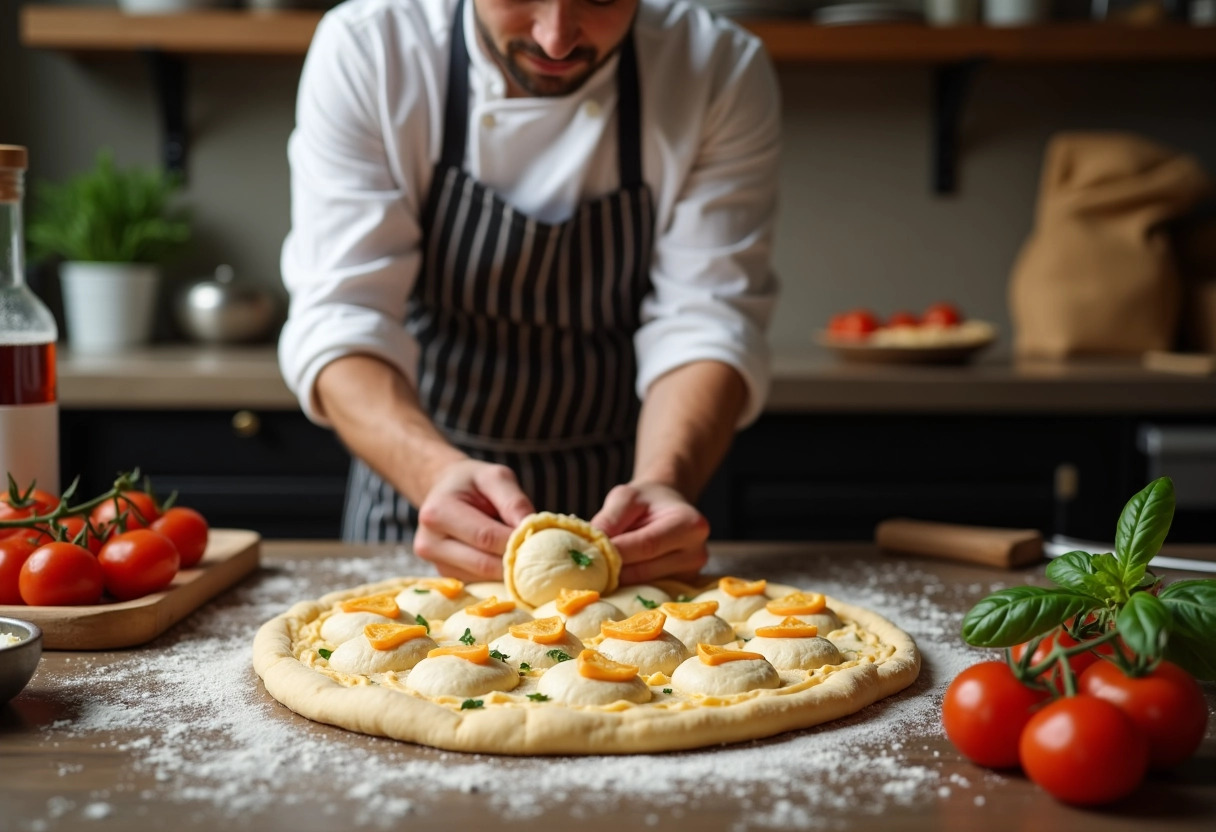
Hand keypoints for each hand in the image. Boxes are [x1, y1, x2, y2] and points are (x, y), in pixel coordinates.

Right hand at [413, 460, 534, 580]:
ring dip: (509, 570)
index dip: (516, 541)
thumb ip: (514, 501)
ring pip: (484, 578)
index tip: (543, 539)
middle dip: (516, 560)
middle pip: (484, 564)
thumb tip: (532, 529)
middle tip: (543, 554)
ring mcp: (436, 565)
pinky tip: (508, 560)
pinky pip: (481, 583)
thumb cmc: (472, 483)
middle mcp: (429, 543)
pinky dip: (500, 575)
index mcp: (437, 513)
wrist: (445, 491)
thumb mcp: (495, 477)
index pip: (486, 536)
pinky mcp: (446, 577)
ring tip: (525, 552)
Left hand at [591, 483, 708, 584]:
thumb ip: (610, 519)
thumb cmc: (647, 500)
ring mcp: (691, 574)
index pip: (647, 545)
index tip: (588, 555)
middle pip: (645, 569)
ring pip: (644, 584)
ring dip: (618, 580)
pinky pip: (649, 591)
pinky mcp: (682, 587)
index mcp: (689, 525)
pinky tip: (614, 578)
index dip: (616, 553)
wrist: (667, 508)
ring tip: (598, 570)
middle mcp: (696, 553)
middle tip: (585, 569)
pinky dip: (628, 587)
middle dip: (613, 570)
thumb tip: (592, 547)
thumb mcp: (626, 497)